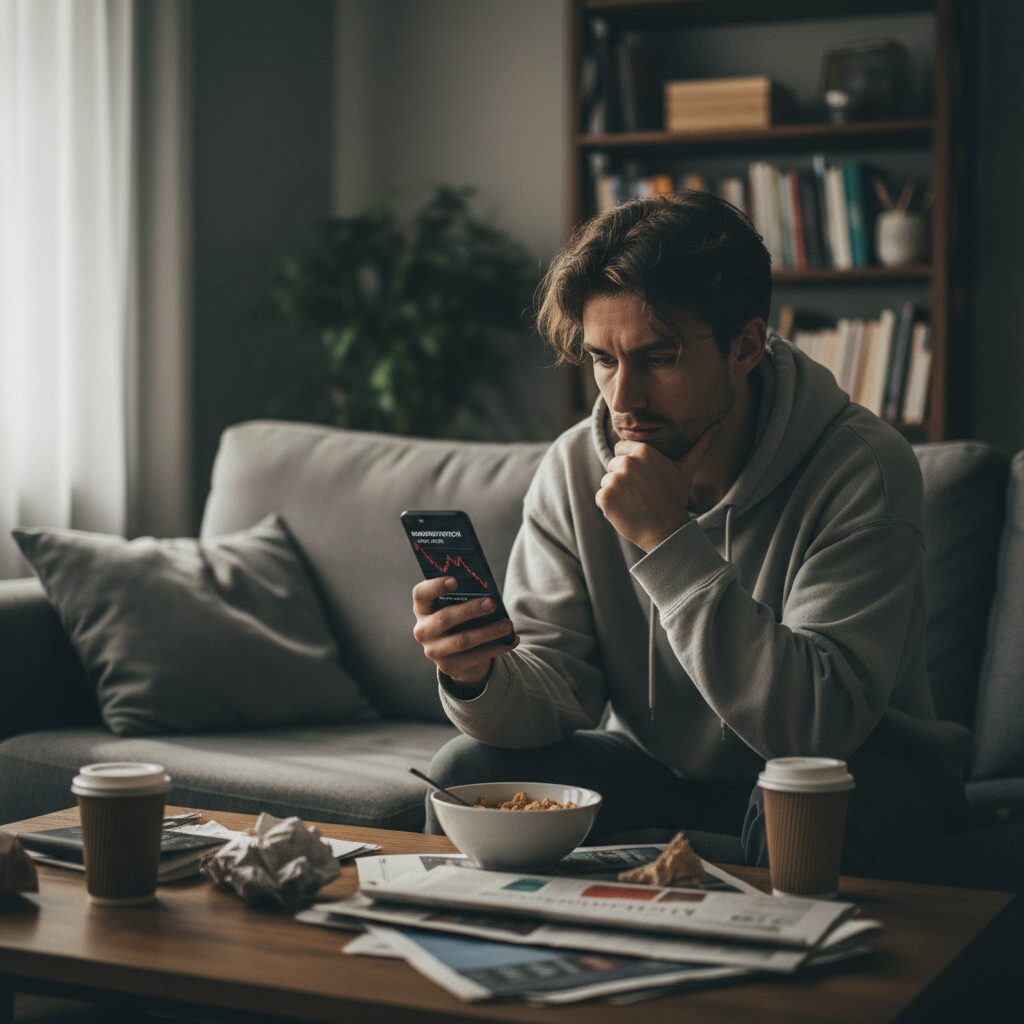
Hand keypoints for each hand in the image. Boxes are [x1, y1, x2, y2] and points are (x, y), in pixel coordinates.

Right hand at [411, 577, 518, 687]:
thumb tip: (487, 592)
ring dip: (488, 631)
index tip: (455, 580)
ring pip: (462, 641)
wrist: (455, 654)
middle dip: (470, 610)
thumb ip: (465, 598)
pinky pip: (476, 657)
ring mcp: (433, 651)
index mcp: (422, 608)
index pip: (421, 593)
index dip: (436, 586)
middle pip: (444, 618)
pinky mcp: (449, 666)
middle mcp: (423, 630)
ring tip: (508, 624)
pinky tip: (512, 640)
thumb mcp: (456, 606)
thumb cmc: (459, 619)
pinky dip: (497, 647)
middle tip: (492, 603)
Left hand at [596, 427, 718, 551]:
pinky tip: (627, 511)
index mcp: (642, 451)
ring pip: (607, 481)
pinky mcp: (604, 497)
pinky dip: (610, 505)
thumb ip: (700, 445)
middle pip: (614, 465)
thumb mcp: (687, 468)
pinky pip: (601, 496)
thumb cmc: (675, 498)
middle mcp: (626, 462)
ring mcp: (614, 480)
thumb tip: (719, 424)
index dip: (631, 464)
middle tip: (642, 493)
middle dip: (624, 478)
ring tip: (636, 502)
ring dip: (617, 492)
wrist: (665, 532)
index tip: (644, 478)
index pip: (622, 450)